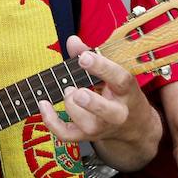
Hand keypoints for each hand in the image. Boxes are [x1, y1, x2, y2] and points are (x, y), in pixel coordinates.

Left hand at [38, 36, 155, 144]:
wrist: (134, 125)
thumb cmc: (120, 92)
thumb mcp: (114, 72)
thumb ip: (91, 55)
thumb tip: (72, 41)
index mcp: (126, 90)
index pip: (119, 79)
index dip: (102, 67)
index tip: (84, 57)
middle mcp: (118, 112)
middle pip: (106, 111)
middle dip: (90, 101)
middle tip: (76, 90)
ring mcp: (103, 127)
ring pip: (85, 122)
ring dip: (71, 105)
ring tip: (70, 90)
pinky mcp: (88, 136)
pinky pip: (67, 134)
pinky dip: (51, 121)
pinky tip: (44, 104)